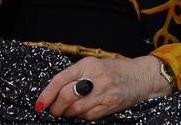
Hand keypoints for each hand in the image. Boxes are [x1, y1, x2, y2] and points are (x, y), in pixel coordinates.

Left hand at [36, 55, 168, 118]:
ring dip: (67, 114)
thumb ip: (76, 75)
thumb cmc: (115, 70)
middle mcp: (95, 77)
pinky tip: (82, 112)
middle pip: (67, 96)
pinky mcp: (111, 105)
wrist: (141, 76)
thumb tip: (54, 91)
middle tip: (52, 110)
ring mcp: (104, 92)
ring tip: (66, 112)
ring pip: (76, 109)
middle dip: (56, 107)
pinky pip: (89, 116)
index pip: (60, 80)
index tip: (39, 104)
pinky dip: (82, 116)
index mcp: (87, 64)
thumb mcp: (94, 64)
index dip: (47, 94)